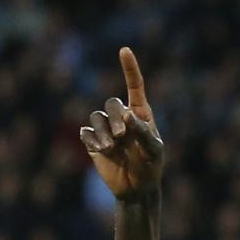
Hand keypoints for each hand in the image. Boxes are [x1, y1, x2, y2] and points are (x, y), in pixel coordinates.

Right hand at [80, 47, 163, 199]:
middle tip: (122, 136)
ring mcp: (106, 129)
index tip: (124, 50)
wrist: (137, 189)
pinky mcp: (93, 142)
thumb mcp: (154, 151)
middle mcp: (121, 118)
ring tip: (112, 148)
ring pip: (96, 117)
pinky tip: (102, 151)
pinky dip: (93, 140)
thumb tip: (126, 115)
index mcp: (140, 115)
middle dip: (115, 117)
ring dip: (104, 132)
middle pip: (111, 102)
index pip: (135, 87)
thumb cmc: (151, 167)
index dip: (129, 69)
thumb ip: (143, 132)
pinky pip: (85, 132)